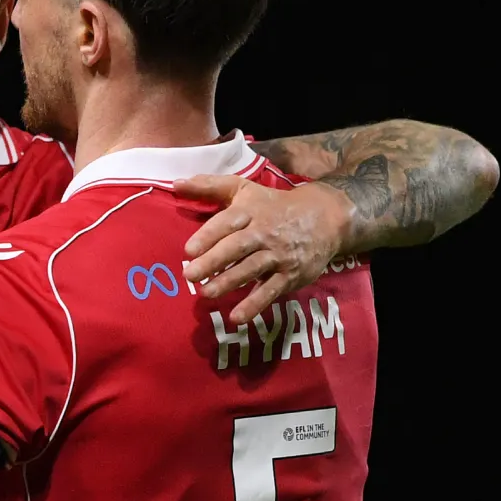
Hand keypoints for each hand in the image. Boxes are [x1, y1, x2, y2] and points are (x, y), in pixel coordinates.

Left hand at [175, 175, 352, 326]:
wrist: (324, 218)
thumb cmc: (273, 205)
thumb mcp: (243, 190)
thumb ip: (209, 187)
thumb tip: (176, 183)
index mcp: (250, 211)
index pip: (227, 222)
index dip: (208, 236)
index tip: (188, 250)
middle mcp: (263, 233)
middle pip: (237, 247)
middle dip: (213, 261)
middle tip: (190, 276)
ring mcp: (278, 255)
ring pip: (251, 269)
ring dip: (229, 282)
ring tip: (206, 293)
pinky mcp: (290, 275)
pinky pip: (270, 290)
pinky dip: (254, 304)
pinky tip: (236, 317)